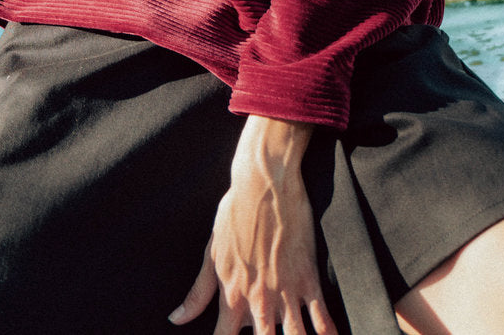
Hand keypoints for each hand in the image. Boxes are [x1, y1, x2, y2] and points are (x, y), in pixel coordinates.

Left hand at [169, 117, 338, 334]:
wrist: (263, 182)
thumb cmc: (235, 213)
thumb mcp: (211, 252)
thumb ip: (197, 292)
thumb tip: (176, 319)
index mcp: (231, 295)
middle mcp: (258, 301)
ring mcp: (285, 291)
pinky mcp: (308, 279)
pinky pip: (322, 318)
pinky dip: (327, 334)